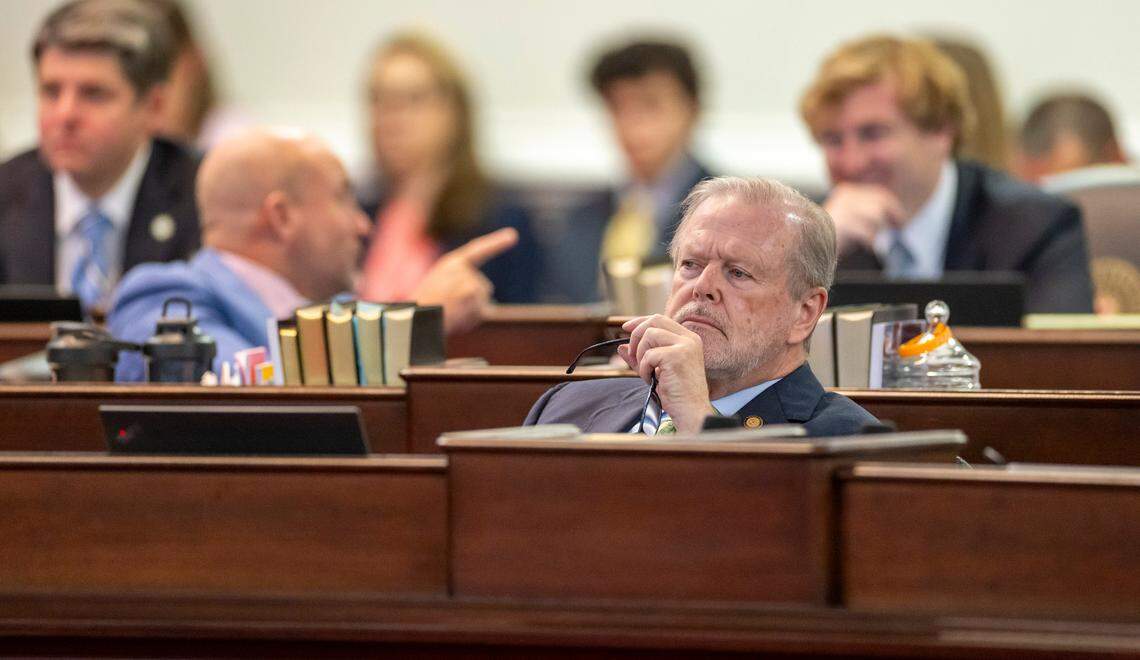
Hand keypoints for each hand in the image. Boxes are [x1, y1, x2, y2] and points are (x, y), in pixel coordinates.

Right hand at [413, 227, 517, 334]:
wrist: (415, 320)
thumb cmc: (424, 306)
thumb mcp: (438, 284)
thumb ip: (460, 281)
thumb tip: (484, 291)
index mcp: (452, 264)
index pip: (478, 250)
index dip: (497, 243)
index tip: (513, 235)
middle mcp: (465, 270)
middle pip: (483, 287)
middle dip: (472, 300)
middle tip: (449, 306)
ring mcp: (472, 283)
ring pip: (484, 300)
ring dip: (472, 310)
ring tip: (450, 312)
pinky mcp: (477, 298)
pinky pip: (484, 313)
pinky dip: (474, 320)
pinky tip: (458, 319)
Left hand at [617, 314, 716, 434]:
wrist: (691, 410)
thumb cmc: (676, 393)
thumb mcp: (656, 370)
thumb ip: (641, 357)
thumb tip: (621, 347)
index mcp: (688, 339)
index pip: (660, 319)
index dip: (640, 322)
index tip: (626, 328)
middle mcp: (689, 339)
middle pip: (654, 320)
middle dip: (636, 334)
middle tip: (632, 354)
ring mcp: (685, 346)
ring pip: (649, 335)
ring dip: (640, 354)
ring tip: (646, 372)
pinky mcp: (676, 356)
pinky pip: (648, 355)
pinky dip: (644, 368)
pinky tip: (652, 380)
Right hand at [823, 184, 905, 253]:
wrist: (807, 247)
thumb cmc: (830, 236)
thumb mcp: (849, 218)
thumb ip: (866, 212)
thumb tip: (891, 216)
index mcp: (847, 192)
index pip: (879, 194)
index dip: (893, 207)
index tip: (900, 220)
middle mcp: (846, 197)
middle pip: (880, 203)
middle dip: (893, 215)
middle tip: (898, 228)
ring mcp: (844, 209)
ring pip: (876, 216)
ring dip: (879, 230)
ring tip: (875, 240)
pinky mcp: (843, 224)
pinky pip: (868, 232)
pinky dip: (872, 241)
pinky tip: (870, 247)